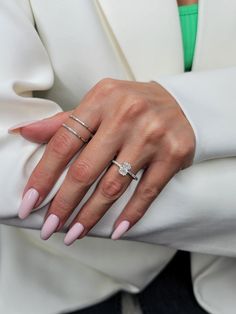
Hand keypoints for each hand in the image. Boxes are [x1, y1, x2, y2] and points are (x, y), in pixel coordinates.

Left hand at [13, 79, 194, 244]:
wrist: (180, 103)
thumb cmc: (132, 105)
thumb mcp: (98, 103)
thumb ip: (64, 121)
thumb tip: (25, 132)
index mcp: (101, 99)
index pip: (63, 143)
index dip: (43, 176)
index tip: (30, 203)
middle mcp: (126, 115)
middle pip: (85, 169)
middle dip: (64, 204)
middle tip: (49, 227)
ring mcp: (151, 135)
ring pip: (113, 185)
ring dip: (91, 214)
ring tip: (75, 232)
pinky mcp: (173, 154)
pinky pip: (147, 191)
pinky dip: (130, 214)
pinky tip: (116, 230)